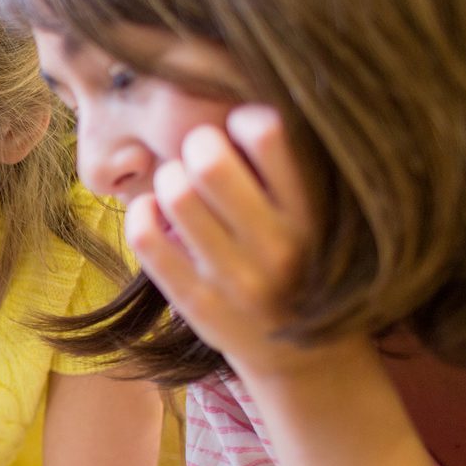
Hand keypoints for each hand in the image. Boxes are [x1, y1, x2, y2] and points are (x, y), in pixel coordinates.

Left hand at [129, 108, 331, 378]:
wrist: (311, 362)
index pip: (271, 135)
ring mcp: (236, 280)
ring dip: (169, 176)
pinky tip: (152, 209)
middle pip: (210, 160)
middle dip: (197, 142)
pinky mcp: (197, 305)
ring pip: (175, 194)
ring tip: (179, 181)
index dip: (245, 117)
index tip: (241, 126)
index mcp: (317, 215)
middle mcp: (280, 248)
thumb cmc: (310, 266)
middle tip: (201, 149)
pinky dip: (141, 213)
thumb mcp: (323, 218)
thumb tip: (238, 104)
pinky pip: (147, 239)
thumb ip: (293, 169)